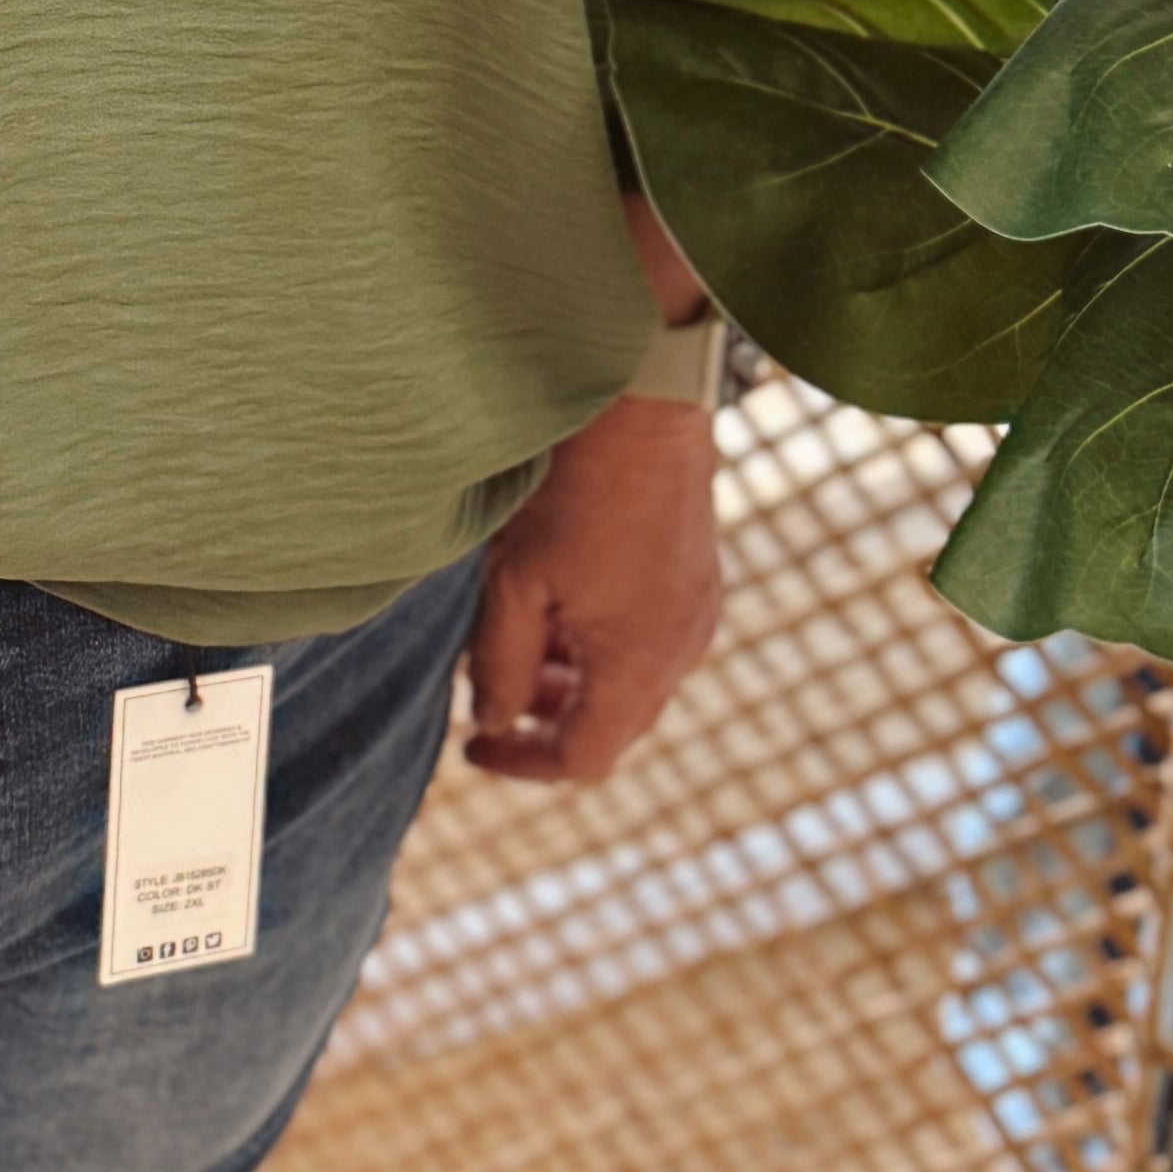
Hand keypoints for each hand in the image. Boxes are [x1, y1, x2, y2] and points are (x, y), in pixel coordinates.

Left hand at [459, 387, 723, 790]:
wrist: (644, 407)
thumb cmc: (576, 490)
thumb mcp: (514, 584)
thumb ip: (500, 665)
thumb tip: (493, 722)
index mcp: (638, 664)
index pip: (581, 758)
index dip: (521, 763)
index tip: (473, 748)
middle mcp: (682, 651)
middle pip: (613, 727)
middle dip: (548, 722)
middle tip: (494, 696)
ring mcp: (698, 615)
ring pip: (633, 686)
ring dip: (576, 684)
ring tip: (525, 647)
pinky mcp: (699, 583)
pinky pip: (652, 645)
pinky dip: (605, 649)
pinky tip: (566, 607)